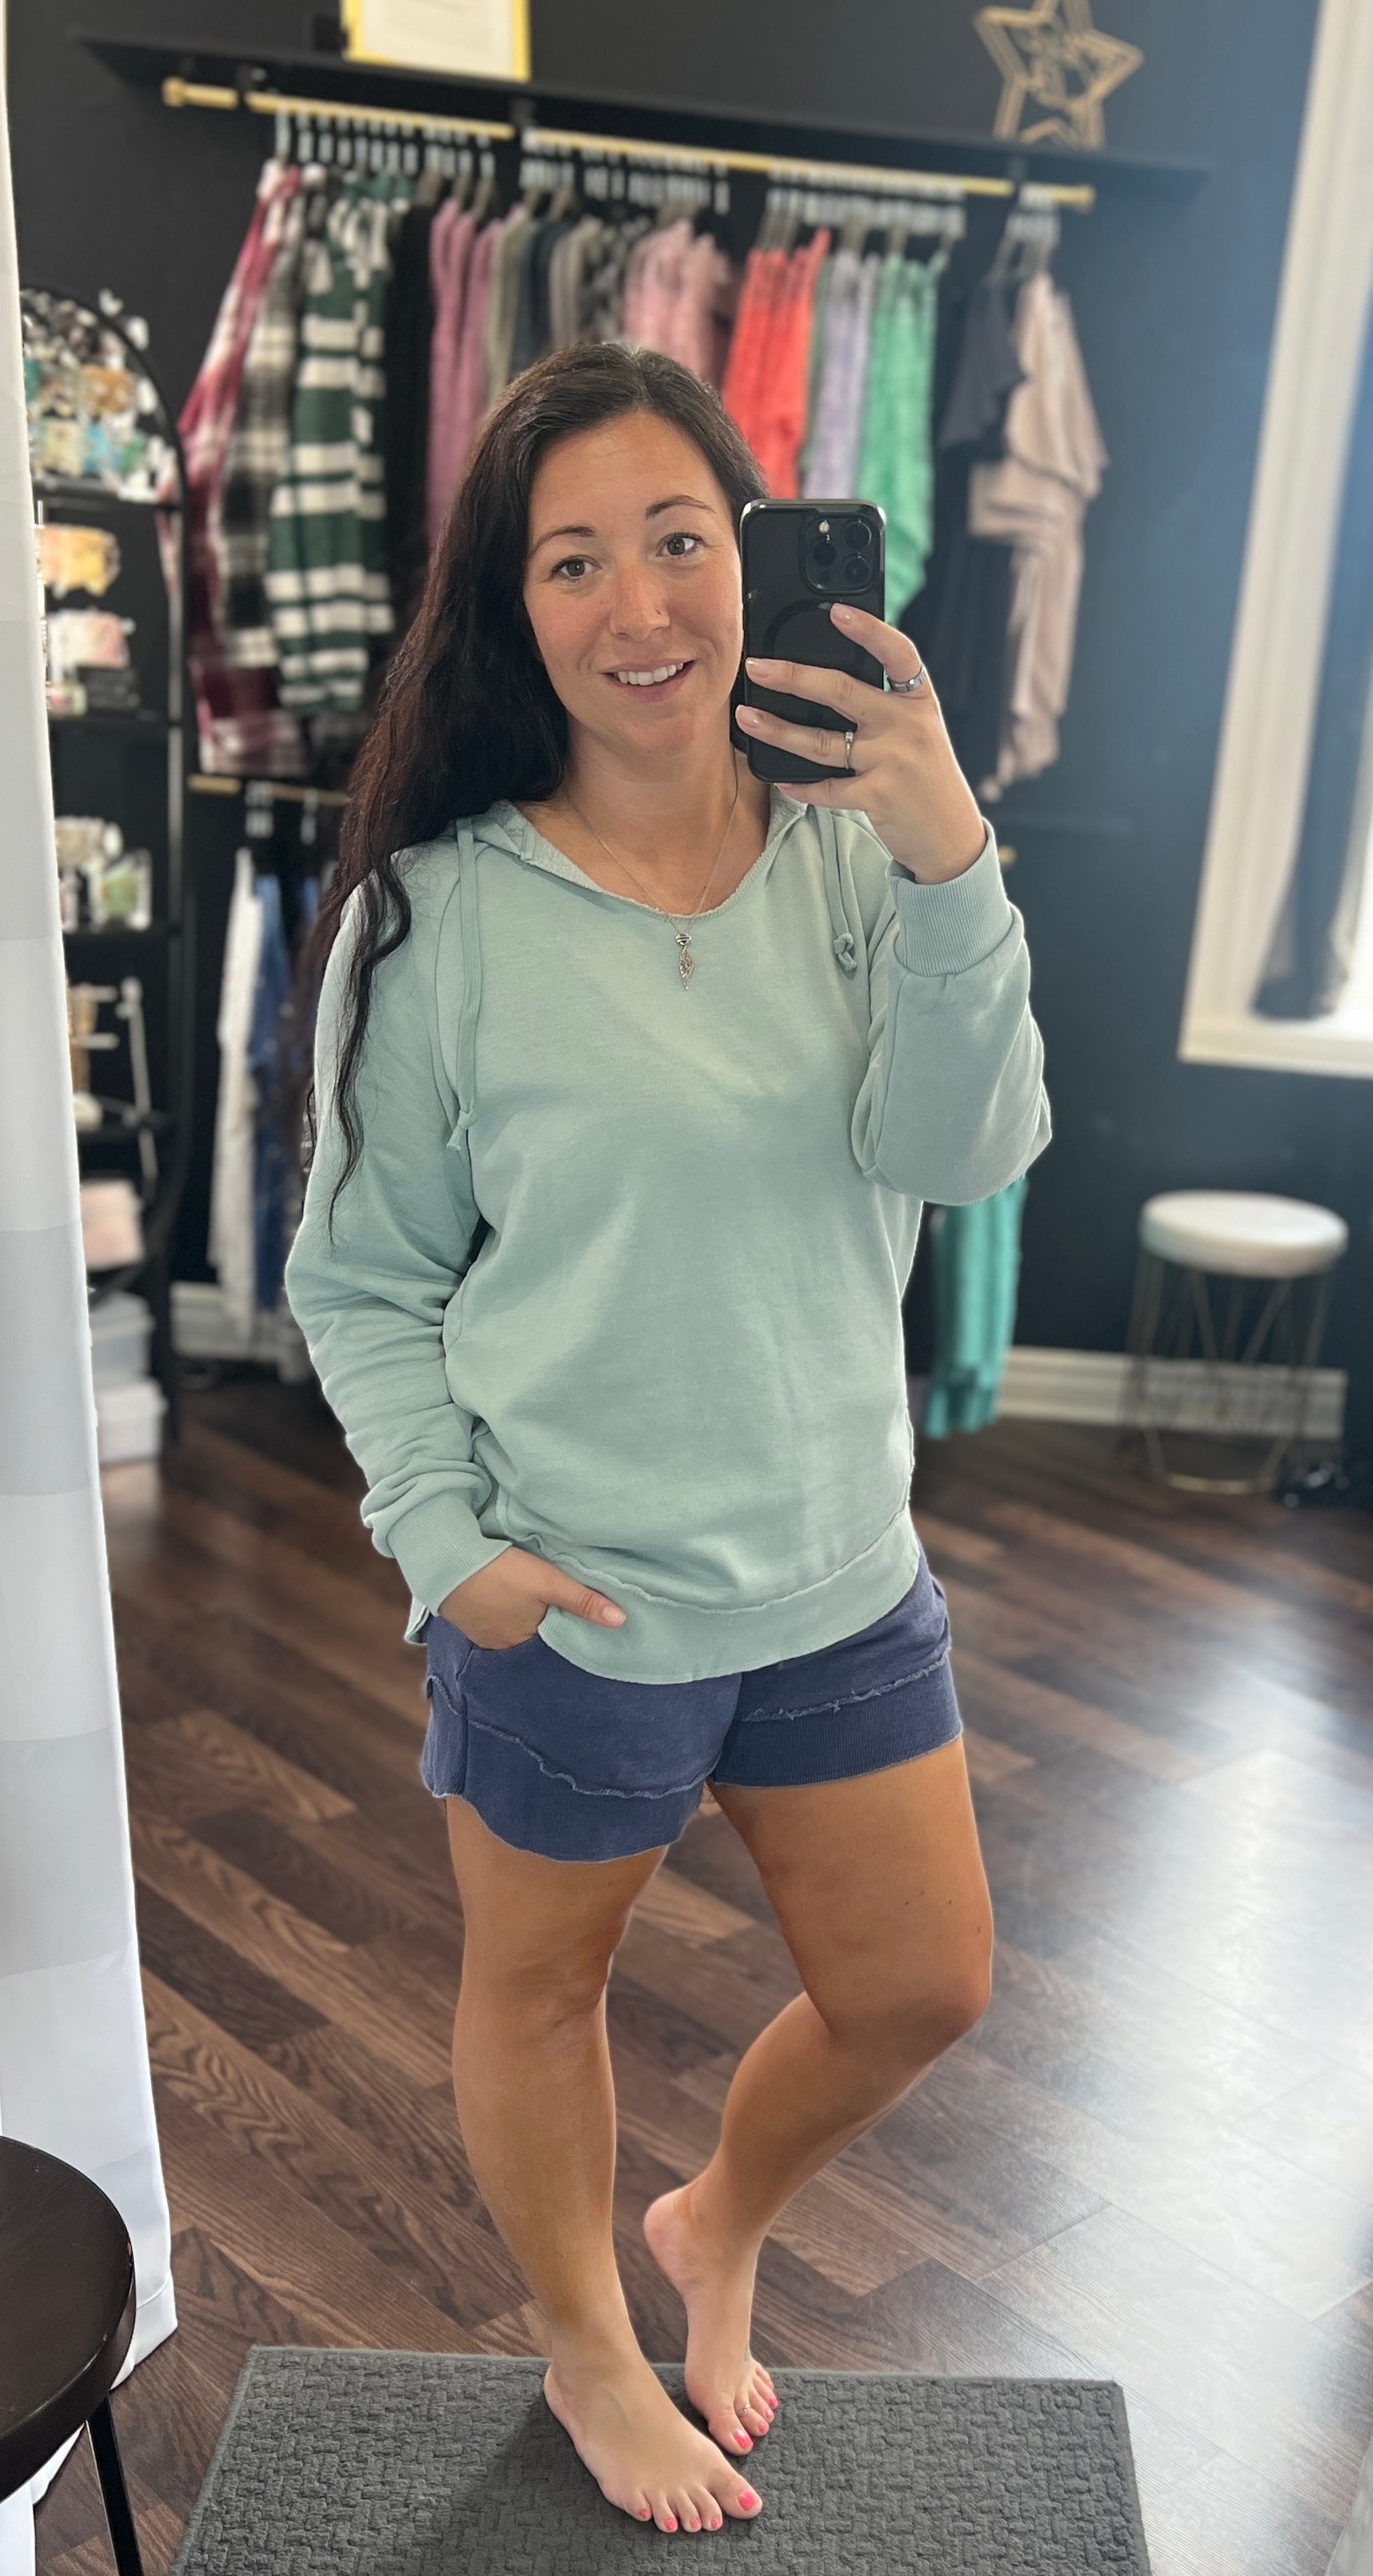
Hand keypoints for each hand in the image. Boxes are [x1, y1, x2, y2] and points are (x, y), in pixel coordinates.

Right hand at [436, 1546, 625, 1650]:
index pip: (556, 1645)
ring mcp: (483, 1636)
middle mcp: (504, 1647)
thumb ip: (584, 1602)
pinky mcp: (468, 1621)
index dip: (569, 1634)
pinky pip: (494, 1624)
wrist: (446, 1561)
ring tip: (533, 1604)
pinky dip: (504, 1616)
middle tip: (558, 1611)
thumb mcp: (548, 1582)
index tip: (581, 1625)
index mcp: (526, 1642)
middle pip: (535, 1640)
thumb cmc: (500, 1572)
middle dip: (547, 1629)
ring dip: (524, 1621)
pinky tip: (507, 1601)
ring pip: (514, 1632)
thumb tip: (621, 1621)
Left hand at [739, 603, 986, 882]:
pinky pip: (826, 788)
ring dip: (778, 729)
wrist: (951, 834)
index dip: (869, 630)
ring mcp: (892, 761)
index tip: (837, 611)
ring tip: (748, 717)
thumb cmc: (926, 778)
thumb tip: (825, 685)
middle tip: (757, 666)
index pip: (898, 654)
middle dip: (793, 676)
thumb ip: (886, 707)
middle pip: (842, 691)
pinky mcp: (877, 796)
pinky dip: (800, 784)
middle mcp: (907, 726)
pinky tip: (780, 778)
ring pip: (822, 742)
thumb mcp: (920, 731)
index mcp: (919, 701)